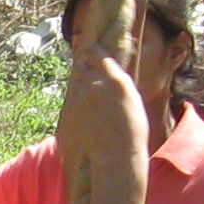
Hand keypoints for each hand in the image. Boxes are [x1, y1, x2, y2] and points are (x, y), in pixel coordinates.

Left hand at [57, 50, 149, 189]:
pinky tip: (84, 110)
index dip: (92, 51)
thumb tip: (111, 78)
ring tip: (87, 93)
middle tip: (85, 69)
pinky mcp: (71, 109)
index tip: (88, 48)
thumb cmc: (132, 134)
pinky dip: (76, 99)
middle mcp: (97, 84)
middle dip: (84, 67)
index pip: (99, 55)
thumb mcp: (133, 103)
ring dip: (80, 82)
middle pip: (83, 66)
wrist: (115, 155)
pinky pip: (72, 97)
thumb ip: (119, 87)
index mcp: (118, 80)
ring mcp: (81, 97)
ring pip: (76, 81)